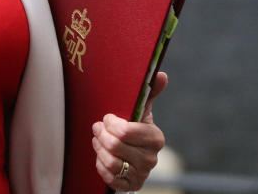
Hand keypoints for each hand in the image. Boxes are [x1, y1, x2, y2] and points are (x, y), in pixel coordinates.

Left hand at [91, 72, 167, 191]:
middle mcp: (151, 158)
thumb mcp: (141, 109)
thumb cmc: (135, 126)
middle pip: (115, 146)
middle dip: (101, 135)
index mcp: (155, 138)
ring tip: (97, 140)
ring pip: (111, 162)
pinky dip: (100, 166)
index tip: (106, 117)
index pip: (125, 131)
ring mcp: (141, 173)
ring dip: (99, 149)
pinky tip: (101, 156)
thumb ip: (149, 92)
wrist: (135, 153)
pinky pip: (109, 178)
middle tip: (96, 127)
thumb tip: (161, 74)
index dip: (110, 123)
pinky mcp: (131, 185)